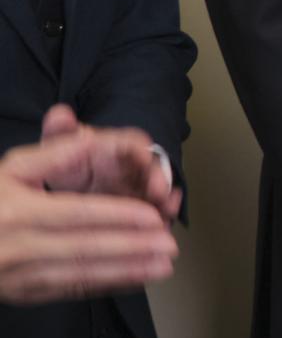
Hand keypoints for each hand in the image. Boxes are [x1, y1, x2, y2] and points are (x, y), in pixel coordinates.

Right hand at [0, 133, 178, 304]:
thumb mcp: (8, 170)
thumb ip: (51, 155)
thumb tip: (90, 141)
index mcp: (16, 213)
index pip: (76, 215)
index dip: (117, 216)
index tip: (153, 217)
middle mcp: (16, 248)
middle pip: (83, 248)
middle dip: (132, 248)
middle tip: (170, 246)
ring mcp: (17, 277)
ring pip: (79, 274)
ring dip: (125, 272)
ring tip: (162, 267)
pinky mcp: (21, 294)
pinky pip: (68, 290)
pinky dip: (103, 285)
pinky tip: (132, 280)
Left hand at [35, 106, 178, 220]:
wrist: (65, 189)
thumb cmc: (66, 164)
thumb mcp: (57, 149)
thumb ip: (59, 133)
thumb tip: (59, 114)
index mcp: (113, 146)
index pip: (133, 141)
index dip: (141, 150)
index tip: (144, 160)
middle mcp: (130, 164)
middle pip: (152, 166)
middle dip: (160, 178)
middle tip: (161, 192)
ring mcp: (136, 186)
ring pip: (157, 190)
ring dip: (165, 199)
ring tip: (169, 209)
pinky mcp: (137, 208)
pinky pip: (153, 210)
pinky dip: (161, 217)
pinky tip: (164, 224)